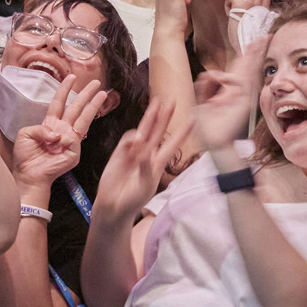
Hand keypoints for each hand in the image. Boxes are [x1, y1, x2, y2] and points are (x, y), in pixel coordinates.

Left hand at [12, 75, 109, 188]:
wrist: (29, 175)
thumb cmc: (25, 157)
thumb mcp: (25, 134)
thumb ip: (40, 128)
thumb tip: (57, 133)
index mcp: (50, 124)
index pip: (59, 102)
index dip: (64, 89)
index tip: (71, 77)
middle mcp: (62, 129)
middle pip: (76, 107)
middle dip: (86, 94)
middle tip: (96, 82)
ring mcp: (70, 140)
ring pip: (84, 118)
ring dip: (93, 105)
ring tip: (102, 94)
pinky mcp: (74, 151)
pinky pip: (72, 139)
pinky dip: (63, 139)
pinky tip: (56, 145)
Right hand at [95, 94, 190, 219]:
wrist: (113, 205)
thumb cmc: (132, 199)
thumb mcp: (144, 184)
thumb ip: (145, 165)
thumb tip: (143, 146)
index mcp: (158, 163)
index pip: (173, 144)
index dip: (182, 132)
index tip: (194, 120)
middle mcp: (147, 154)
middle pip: (158, 131)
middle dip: (165, 116)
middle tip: (172, 100)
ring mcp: (133, 152)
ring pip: (144, 129)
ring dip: (150, 116)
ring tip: (157, 103)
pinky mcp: (120, 152)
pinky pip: (128, 139)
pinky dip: (133, 138)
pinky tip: (136, 142)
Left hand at [193, 36, 268, 150]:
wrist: (214, 143)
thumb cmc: (208, 128)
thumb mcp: (200, 101)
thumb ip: (205, 85)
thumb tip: (211, 73)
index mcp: (229, 92)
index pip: (237, 71)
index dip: (243, 58)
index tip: (250, 46)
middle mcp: (238, 91)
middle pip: (247, 66)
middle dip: (254, 51)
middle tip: (262, 37)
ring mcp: (243, 94)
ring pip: (250, 68)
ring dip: (256, 52)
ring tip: (263, 38)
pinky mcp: (245, 97)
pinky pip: (249, 76)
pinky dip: (254, 63)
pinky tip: (258, 50)